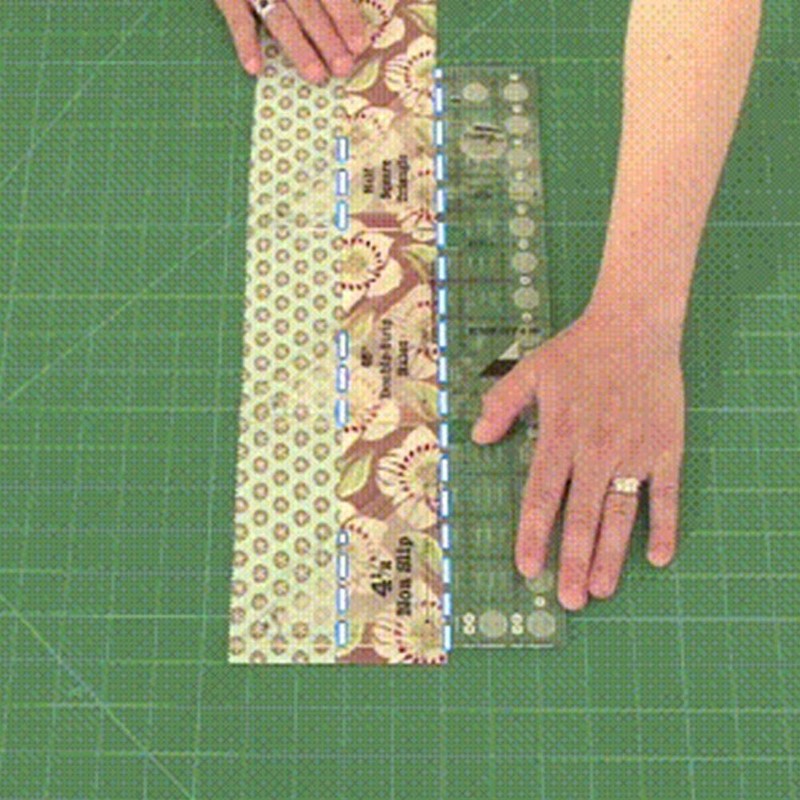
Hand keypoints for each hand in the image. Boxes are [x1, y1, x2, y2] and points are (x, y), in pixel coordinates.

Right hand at [215, 0, 370, 82]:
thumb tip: (357, 2)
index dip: (345, 16)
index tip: (359, 44)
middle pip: (307, 7)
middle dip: (327, 39)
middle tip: (343, 68)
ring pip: (279, 17)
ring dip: (298, 48)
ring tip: (315, 75)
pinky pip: (236, 18)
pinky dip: (244, 42)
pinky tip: (255, 67)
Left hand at [470, 307, 685, 610]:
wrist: (635, 326)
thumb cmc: (579, 350)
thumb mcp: (530, 369)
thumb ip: (502, 403)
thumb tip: (478, 438)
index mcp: (560, 435)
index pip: (542, 495)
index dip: (534, 533)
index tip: (528, 569)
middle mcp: (597, 450)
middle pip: (582, 515)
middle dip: (574, 560)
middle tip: (569, 600)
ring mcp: (634, 451)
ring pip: (621, 512)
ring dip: (612, 553)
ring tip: (603, 589)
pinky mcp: (666, 447)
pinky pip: (667, 494)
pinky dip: (665, 525)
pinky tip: (660, 557)